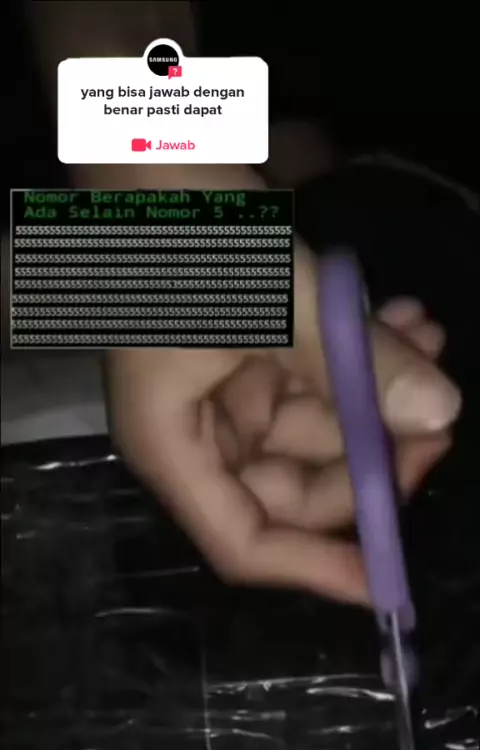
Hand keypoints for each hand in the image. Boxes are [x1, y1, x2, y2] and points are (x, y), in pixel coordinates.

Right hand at [107, 245, 460, 605]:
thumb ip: (356, 362)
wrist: (147, 147)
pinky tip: (405, 319)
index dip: (316, 568)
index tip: (389, 578)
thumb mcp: (276, 301)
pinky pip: (314, 378)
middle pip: (296, 488)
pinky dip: (358, 357)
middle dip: (370, 458)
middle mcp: (198, 434)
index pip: (244, 542)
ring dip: (376, 392)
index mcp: (175, 447)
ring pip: (318, 427)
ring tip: (428, 336)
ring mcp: (225, 394)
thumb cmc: (185, 233)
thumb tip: (440, 414)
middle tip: (435, 419)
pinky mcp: (249, 355)